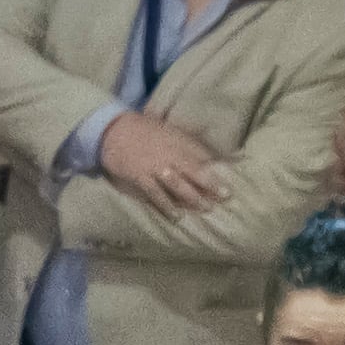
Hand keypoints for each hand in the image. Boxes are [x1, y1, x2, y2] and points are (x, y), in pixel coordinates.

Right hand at [93, 108, 225, 214]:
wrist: (112, 130)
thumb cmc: (141, 129)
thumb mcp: (166, 128)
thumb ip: (185, 137)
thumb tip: (206, 142)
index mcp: (177, 139)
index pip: (201, 154)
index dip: (217, 165)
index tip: (232, 174)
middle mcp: (169, 154)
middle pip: (194, 170)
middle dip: (211, 184)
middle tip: (225, 196)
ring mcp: (155, 167)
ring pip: (178, 185)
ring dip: (193, 197)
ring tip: (207, 209)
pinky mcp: (140, 178)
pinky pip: (156, 194)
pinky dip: (167, 206)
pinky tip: (177, 216)